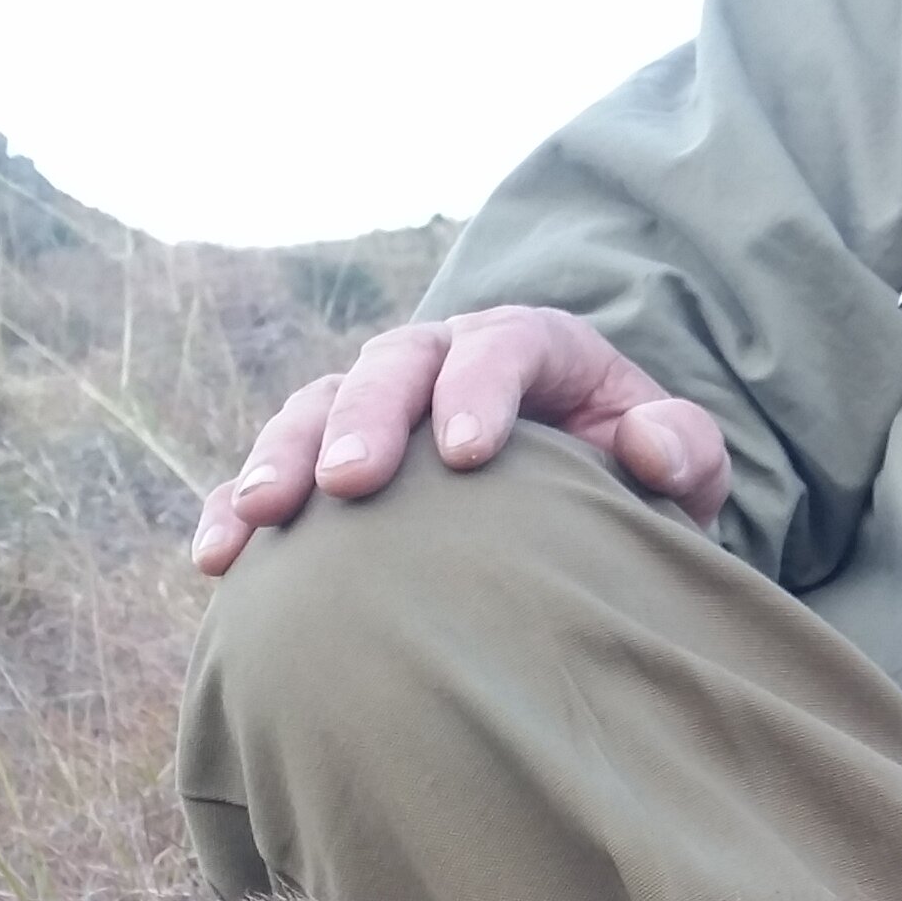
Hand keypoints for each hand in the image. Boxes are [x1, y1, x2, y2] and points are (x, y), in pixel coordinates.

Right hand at [190, 306, 729, 573]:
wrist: (581, 522)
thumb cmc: (634, 491)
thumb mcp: (678, 473)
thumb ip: (684, 451)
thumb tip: (652, 442)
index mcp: (531, 348)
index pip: (501, 344)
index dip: (480, 388)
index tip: (468, 452)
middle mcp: (442, 364)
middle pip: (393, 366)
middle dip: (366, 417)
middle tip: (352, 480)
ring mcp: (376, 412)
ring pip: (315, 408)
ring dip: (283, 455)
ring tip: (262, 512)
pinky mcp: (326, 467)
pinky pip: (269, 475)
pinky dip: (234, 508)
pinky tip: (217, 557)